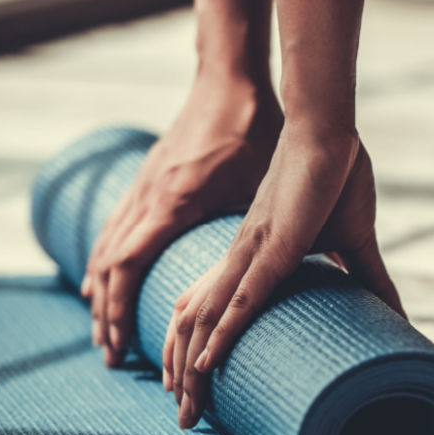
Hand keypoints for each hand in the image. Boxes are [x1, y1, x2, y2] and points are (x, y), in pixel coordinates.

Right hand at [81, 78, 281, 365]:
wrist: (229, 78)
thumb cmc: (254, 128)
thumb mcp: (264, 184)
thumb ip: (283, 229)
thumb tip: (332, 263)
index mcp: (175, 204)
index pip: (130, 267)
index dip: (122, 309)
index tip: (122, 345)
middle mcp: (150, 198)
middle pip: (111, 267)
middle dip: (107, 314)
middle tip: (110, 355)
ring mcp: (144, 185)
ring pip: (107, 247)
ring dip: (101, 291)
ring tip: (103, 330)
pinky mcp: (148, 177)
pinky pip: (114, 227)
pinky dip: (104, 258)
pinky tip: (102, 277)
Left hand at [164, 122, 401, 427]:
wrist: (330, 132)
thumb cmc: (338, 177)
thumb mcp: (353, 241)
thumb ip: (368, 278)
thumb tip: (395, 312)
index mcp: (253, 256)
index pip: (212, 311)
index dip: (196, 350)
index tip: (192, 388)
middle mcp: (240, 258)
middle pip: (195, 325)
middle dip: (183, 376)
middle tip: (184, 419)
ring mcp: (252, 253)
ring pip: (207, 320)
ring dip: (191, 368)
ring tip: (185, 409)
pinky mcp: (273, 247)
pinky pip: (239, 299)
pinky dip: (220, 334)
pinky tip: (204, 365)